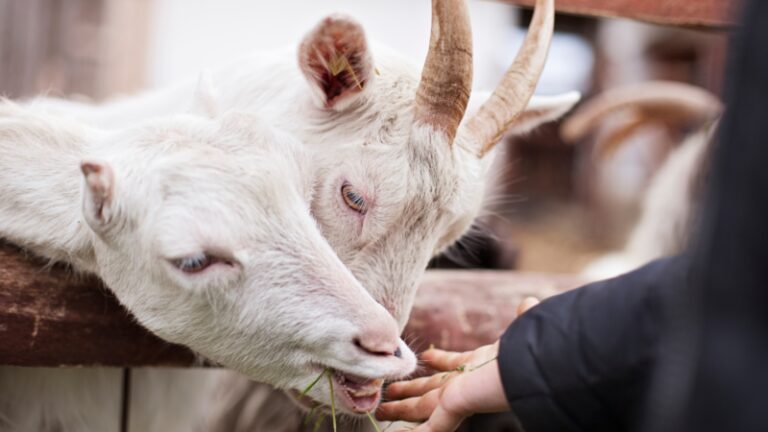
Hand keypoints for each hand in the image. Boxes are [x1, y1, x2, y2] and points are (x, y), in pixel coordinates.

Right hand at [377, 297, 539, 430]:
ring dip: (402, 410)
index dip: (442, 360)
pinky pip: (430, 427)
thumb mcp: (524, 330)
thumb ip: (524, 320)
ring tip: (381, 411)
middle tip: (391, 391)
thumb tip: (529, 301)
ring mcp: (460, 399)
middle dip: (411, 391)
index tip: (430, 355)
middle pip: (431, 389)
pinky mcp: (455, 408)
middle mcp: (467, 383)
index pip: (456, 363)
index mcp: (481, 363)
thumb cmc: (533, 351)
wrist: (537, 370)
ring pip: (423, 407)